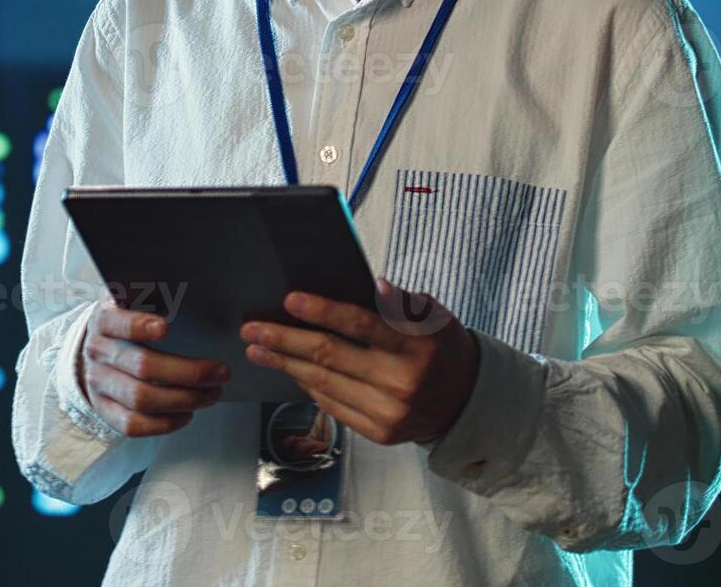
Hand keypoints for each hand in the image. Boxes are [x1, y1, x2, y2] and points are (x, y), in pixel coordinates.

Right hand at [78, 299, 228, 436]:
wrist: (94, 351)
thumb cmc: (127, 325)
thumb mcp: (131, 303)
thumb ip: (153, 297)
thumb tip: (195, 294)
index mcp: (104, 320)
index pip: (116, 321)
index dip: (138, 325)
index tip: (165, 327)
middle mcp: (98, 352)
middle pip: (142, 366)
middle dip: (188, 372)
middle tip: (220, 372)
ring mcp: (98, 384)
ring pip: (141, 398)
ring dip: (184, 399)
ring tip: (212, 394)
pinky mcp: (104, 410)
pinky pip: (133, 425)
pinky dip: (165, 423)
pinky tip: (186, 413)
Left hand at [240, 280, 479, 445]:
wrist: (467, 402)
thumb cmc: (442, 348)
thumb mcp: (434, 316)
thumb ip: (401, 303)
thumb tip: (374, 286)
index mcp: (416, 346)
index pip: (361, 325)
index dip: (323, 311)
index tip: (289, 300)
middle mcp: (401, 383)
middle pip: (331, 357)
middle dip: (285, 341)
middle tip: (252, 328)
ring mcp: (389, 413)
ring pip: (324, 384)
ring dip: (285, 364)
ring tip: (257, 350)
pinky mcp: (380, 433)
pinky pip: (332, 406)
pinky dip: (307, 385)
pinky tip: (289, 370)